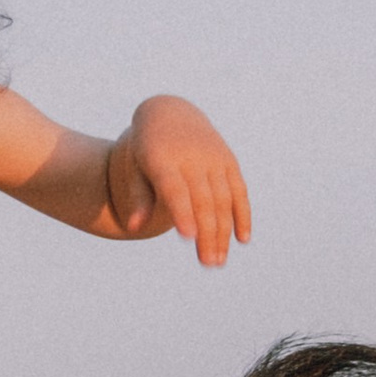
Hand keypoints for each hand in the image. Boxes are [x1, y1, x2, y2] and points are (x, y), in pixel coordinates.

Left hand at [107, 95, 248, 267]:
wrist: (171, 112)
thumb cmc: (147, 149)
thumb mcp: (136, 168)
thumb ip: (138, 197)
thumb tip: (132, 228)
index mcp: (164, 160)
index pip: (175, 190)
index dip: (182, 212)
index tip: (188, 237)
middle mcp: (193, 159)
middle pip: (202, 201)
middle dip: (207, 234)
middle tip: (208, 264)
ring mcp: (214, 159)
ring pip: (223, 200)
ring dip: (224, 232)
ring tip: (218, 261)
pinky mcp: (228, 161)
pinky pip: (239, 191)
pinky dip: (242, 215)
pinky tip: (243, 240)